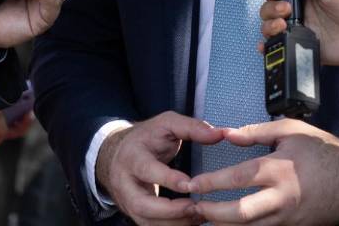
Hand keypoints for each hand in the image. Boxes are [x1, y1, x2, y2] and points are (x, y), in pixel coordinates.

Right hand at [95, 112, 224, 225]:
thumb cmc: (147, 137)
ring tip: (198, 216)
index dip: (168, 179)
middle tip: (194, 207)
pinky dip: (172, 225)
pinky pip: (150, 225)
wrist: (118, 152)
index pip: (146, 170)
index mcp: (132, 156)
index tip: (190, 184)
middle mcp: (124, 182)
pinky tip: (192, 220)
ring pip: (145, 220)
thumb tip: (220, 134)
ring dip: (173, 222)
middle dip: (169, 211)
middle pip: (141, 204)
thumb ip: (192, 127)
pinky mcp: (133, 212)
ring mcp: (126, 200)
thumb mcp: (167, 123)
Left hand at [190, 120, 338, 224]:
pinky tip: (231, 224)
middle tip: (193, 208)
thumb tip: (227, 134)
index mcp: (280, 169)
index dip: (212, 182)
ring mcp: (288, 218)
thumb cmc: (325, 151)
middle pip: (239, 213)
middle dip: (212, 213)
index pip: (238, 178)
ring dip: (224, 225)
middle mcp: (282, 198)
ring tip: (205, 218)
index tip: (193, 184)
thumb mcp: (292, 131)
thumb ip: (257, 132)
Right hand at [260, 0, 338, 68]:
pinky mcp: (303, 47)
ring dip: (269, 23)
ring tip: (282, 23)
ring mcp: (301, 30)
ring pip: (271, 26)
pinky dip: (269, 46)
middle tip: (284, 8)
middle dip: (270, 6)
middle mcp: (302, 10)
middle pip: (271, 7)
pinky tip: (269, 43)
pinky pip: (280, 47)